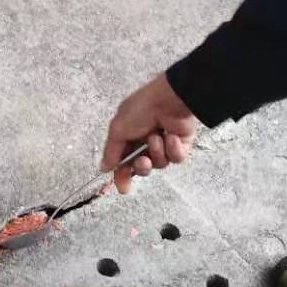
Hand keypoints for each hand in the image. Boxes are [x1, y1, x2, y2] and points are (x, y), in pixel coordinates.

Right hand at [101, 74, 199, 194]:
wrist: (170, 99)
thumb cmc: (142, 109)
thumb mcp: (118, 129)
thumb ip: (111, 151)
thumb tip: (104, 168)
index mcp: (130, 136)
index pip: (124, 162)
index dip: (122, 176)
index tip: (123, 187)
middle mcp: (146, 141)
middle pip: (143, 168)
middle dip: (142, 166)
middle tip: (143, 160)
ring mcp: (165, 143)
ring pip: (160, 164)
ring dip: (157, 152)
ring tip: (158, 137)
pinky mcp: (182, 144)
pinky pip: (177, 158)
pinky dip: (173, 149)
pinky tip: (171, 136)